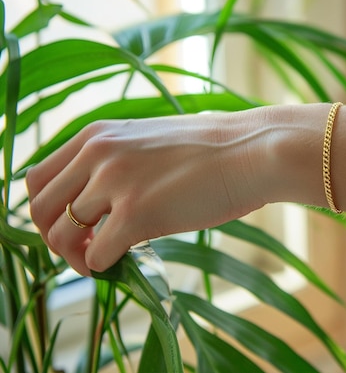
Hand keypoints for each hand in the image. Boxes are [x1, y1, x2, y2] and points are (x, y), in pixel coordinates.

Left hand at [27, 111, 270, 275]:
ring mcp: (114, 183)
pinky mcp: (136, 214)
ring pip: (61, 235)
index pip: (36, 176)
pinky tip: (123, 263)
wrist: (253, 151)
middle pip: (38, 207)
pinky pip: (96, 256)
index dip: (46, 208)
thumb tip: (100, 201)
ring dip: (75, 257)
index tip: (69, 223)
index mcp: (97, 134)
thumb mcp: (151, 141)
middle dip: (51, 236)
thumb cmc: (214, 149)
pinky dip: (103, 267)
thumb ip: (117, 161)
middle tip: (79, 248)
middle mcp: (97, 154)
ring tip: (98, 261)